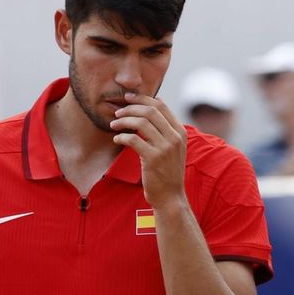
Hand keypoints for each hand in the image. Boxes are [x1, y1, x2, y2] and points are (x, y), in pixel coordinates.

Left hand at [111, 91, 187, 207]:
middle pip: (150, 111)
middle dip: (130, 107)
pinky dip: (121, 137)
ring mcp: (165, 148)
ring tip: (113, 124)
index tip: (128, 98)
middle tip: (118, 112)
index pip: (160, 106)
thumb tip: (151, 108)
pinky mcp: (153, 158)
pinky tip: (116, 140)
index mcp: (180, 132)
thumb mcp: (173, 148)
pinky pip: (133, 140)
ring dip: (123, 121)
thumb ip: (165, 130)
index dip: (142, 98)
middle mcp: (175, 137)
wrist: (170, 196)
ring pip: (141, 123)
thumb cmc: (167, 171)